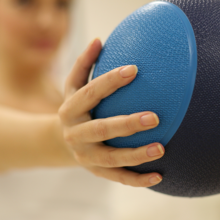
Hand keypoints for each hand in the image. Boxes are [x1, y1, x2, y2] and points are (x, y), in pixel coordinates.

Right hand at [58, 38, 163, 186]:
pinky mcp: (95, 171)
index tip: (134, 69)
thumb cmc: (76, 107)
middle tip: (154, 117)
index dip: (110, 81)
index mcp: (70, 109)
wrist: (58, 141)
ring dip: (136, 155)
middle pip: (101, 129)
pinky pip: (117, 177)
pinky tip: (159, 175)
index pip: (90, 93)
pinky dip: (137, 179)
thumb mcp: (73, 86)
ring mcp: (85, 155)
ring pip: (111, 158)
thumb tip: (100, 40)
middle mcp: (75, 134)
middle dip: (127, 124)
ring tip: (161, 148)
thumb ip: (84, 64)